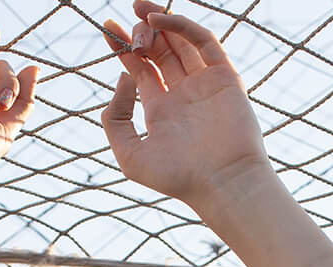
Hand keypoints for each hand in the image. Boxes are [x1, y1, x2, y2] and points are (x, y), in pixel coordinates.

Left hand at [100, 2, 272, 212]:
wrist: (222, 183)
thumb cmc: (178, 178)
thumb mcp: (131, 156)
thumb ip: (116, 120)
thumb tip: (123, 78)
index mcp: (161, 112)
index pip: (140, 70)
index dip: (123, 49)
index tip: (108, 30)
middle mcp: (182, 95)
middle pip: (159, 52)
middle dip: (140, 34)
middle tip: (124, 24)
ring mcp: (204, 84)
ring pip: (180, 42)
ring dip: (159, 23)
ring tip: (138, 11)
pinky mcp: (224, 76)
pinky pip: (203, 41)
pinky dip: (181, 27)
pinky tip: (158, 22)